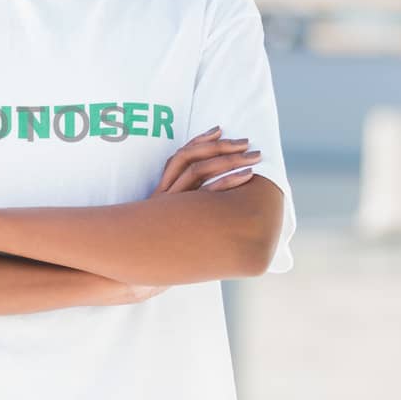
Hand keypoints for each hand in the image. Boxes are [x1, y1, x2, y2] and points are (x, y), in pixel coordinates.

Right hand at [101, 126, 261, 306]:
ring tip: (254, 157)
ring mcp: (174, 203)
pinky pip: (207, 193)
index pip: (181, 154)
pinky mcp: (183, 215)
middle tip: (247, 143)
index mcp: (164, 188)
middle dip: (222, 147)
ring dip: (230, 159)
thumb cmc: (162, 246)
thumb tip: (210, 192)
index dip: (201, 140)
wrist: (146, 269)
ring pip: (200, 170)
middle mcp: (168, 191)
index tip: (220, 129)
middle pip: (192, 158)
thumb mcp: (168, 220)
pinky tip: (247, 176)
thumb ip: (185, 204)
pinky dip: (228, 180)